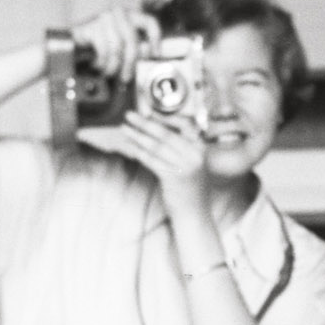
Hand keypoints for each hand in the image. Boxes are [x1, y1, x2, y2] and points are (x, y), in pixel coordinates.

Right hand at [66, 5, 160, 82]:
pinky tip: (98, 65)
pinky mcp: (90, 26)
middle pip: (133, 41)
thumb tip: (148, 56)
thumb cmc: (98, 47)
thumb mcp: (121, 46)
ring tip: (109, 72)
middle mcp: (118, 13)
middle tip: (126, 76)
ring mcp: (104, 18)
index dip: (155, 40)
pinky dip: (102, 62)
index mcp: (130, 16)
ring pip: (118, 47)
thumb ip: (136, 48)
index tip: (154, 55)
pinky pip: (103, 49)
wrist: (70, 46)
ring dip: (114, 65)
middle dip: (130, 63)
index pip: (150, 22)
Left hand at [93, 112, 210, 216]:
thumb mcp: (191, 163)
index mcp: (201, 149)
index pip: (184, 125)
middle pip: (166, 134)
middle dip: (145, 123)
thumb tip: (155, 128)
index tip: (148, 112)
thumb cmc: (190, 187)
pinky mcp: (173, 177)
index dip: (164, 118)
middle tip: (130, 115)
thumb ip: (179, 147)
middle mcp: (195, 155)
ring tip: (124, 128)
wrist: (194, 212)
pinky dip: (138, 152)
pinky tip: (129, 146)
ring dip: (137, 136)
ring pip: (156, 146)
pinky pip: (151, 160)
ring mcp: (185, 166)